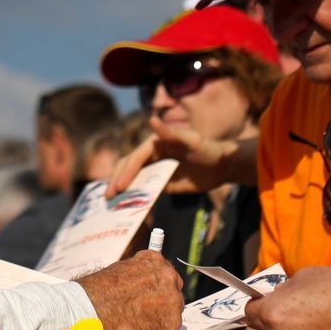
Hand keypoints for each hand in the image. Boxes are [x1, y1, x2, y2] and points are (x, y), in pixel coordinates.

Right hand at [78, 250, 183, 329]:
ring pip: (170, 316)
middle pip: (171, 296)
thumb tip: (139, 289)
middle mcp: (169, 278)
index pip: (165, 276)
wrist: (92, 310)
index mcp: (155, 261)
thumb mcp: (119, 273)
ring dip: (155, 324)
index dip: (156, 290)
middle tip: (141, 316)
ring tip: (132, 329)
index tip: (148, 298)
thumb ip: (137, 279)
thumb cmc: (97, 294)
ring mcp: (172, 303)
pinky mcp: (170, 326)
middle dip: (159, 307)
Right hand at [106, 117, 250, 197]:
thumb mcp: (192, 140)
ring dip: (122, 191)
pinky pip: (145, 191)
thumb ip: (171, 132)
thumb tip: (152, 119)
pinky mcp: (162, 184)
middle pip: (128, 168)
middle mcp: (152, 155)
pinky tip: (126, 210)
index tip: (119, 187)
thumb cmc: (208, 149)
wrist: (222, 166)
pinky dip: (135, 199)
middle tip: (108, 198)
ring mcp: (156, 170)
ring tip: (111, 205)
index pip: (136, 158)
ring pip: (133, 180)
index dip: (126, 172)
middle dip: (117, 182)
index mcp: (155, 142)